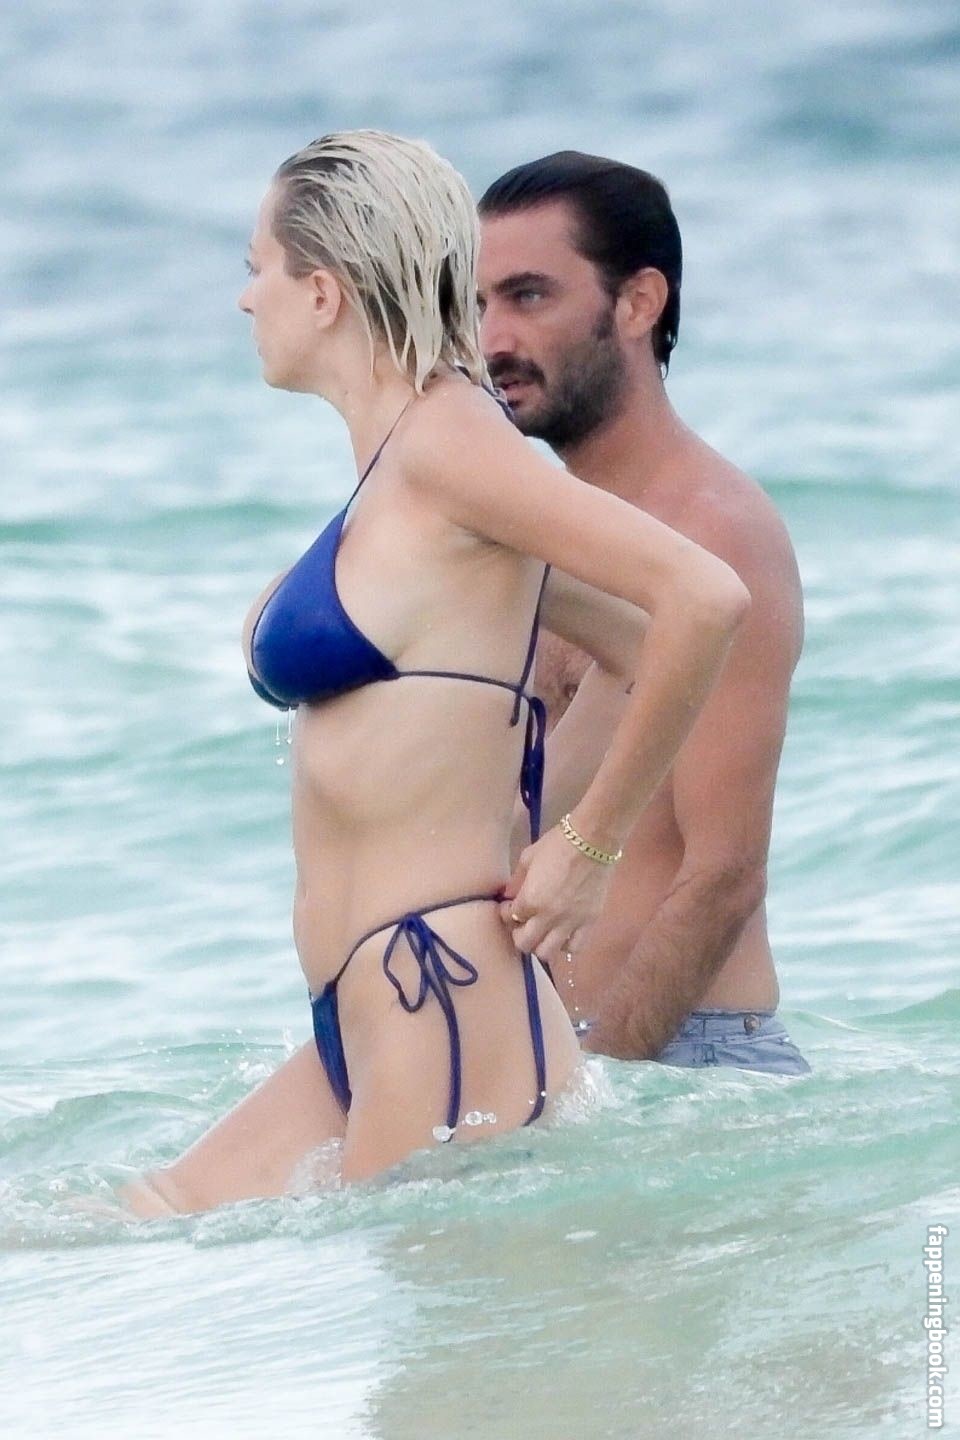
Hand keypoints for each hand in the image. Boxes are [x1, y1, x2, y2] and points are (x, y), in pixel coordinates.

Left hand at [498, 823, 615, 963]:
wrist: (593, 841)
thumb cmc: (558, 844)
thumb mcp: (529, 857)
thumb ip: (517, 880)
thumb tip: (509, 895)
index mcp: (531, 899)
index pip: (510, 918)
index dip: (507, 912)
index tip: (510, 905)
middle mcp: (549, 917)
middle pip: (525, 943)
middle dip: (519, 934)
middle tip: (523, 923)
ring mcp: (570, 922)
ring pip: (547, 953)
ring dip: (540, 944)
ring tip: (542, 932)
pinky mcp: (589, 922)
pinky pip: (574, 947)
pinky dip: (565, 945)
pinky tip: (563, 933)